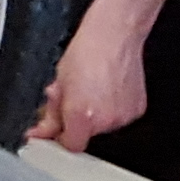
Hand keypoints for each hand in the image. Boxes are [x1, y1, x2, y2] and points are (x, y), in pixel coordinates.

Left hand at [32, 1, 151, 149]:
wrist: (114, 35)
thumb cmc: (86, 52)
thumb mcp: (59, 83)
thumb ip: (51, 114)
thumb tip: (42, 132)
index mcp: (82, 115)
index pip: (71, 145)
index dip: (61, 137)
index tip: (57, 128)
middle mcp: (106, 120)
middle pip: (86, 135)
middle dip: (76, 120)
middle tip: (74, 97)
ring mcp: (124, 116)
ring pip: (103, 126)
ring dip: (95, 114)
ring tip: (93, 88)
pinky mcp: (137, 110)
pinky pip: (119, 117)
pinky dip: (112, 108)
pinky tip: (107, 89)